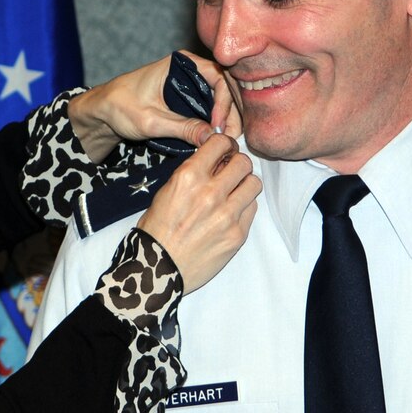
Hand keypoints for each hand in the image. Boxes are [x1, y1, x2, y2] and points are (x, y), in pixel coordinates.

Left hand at [67, 51, 242, 162]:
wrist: (103, 112)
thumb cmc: (120, 107)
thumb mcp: (151, 121)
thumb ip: (182, 128)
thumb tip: (212, 138)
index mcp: (181, 62)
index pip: (218, 76)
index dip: (224, 102)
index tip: (218, 125)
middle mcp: (190, 68)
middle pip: (225, 86)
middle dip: (232, 111)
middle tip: (233, 136)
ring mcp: (190, 83)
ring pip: (220, 97)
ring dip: (228, 117)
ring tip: (228, 140)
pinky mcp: (187, 97)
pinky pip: (210, 106)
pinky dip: (218, 120)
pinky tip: (219, 136)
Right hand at [134, 133, 259, 291]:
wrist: (158, 268)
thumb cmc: (157, 230)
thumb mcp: (166, 192)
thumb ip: (193, 173)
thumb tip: (216, 160)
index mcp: (189, 177)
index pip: (221, 143)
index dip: (225, 146)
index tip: (224, 152)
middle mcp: (210, 193)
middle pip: (243, 162)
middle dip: (237, 165)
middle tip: (231, 173)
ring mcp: (227, 215)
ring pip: (254, 184)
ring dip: (244, 185)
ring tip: (233, 194)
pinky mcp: (237, 235)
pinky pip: (252, 209)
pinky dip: (244, 208)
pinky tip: (230, 215)